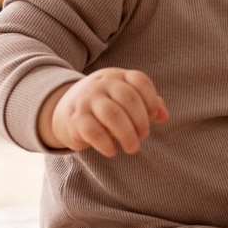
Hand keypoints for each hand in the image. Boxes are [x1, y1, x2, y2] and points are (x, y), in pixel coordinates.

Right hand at [40, 68, 168, 156]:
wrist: (63, 110)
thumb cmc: (103, 106)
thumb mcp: (123, 98)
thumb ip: (146, 103)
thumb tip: (164, 115)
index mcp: (117, 76)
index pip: (140, 80)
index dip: (151, 100)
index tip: (153, 117)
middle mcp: (101, 84)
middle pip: (128, 98)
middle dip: (141, 121)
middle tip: (143, 136)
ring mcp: (86, 100)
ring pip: (112, 114)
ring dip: (127, 134)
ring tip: (133, 148)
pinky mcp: (75, 119)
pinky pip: (93, 131)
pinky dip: (107, 144)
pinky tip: (112, 151)